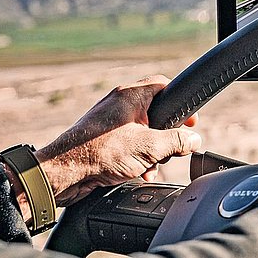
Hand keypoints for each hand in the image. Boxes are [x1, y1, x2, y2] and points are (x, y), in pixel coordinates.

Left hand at [35, 76, 202, 206]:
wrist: (63, 172)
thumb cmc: (100, 153)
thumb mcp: (150, 148)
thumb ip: (177, 141)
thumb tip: (194, 140)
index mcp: (131, 96)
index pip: (164, 84)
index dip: (180, 102)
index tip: (190, 122)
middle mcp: (119, 104)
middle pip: (155, 113)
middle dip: (166, 136)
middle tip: (170, 150)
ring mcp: (109, 122)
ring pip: (142, 131)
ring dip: (152, 152)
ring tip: (150, 166)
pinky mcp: (102, 138)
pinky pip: (128, 143)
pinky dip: (137, 157)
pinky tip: (137, 172)